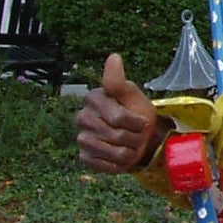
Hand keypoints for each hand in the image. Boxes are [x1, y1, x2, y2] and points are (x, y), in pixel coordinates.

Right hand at [76, 53, 164, 174]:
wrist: (139, 136)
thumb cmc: (136, 111)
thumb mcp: (133, 95)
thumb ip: (119, 81)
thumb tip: (113, 57)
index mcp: (93, 98)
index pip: (118, 118)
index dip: (136, 123)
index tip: (141, 120)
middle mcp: (82, 117)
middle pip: (117, 136)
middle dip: (135, 138)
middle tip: (137, 134)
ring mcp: (82, 138)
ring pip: (114, 153)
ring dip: (130, 151)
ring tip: (130, 144)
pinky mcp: (84, 157)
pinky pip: (106, 166)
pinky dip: (119, 164)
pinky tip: (121, 155)